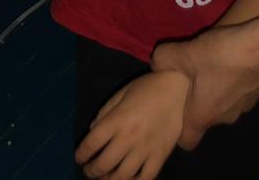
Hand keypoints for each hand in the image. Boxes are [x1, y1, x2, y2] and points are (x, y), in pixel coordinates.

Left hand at [74, 71, 189, 178]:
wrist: (179, 89)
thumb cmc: (147, 88)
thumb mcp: (121, 93)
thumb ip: (104, 113)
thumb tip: (92, 133)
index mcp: (117, 120)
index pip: (91, 144)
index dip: (81, 154)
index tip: (79, 158)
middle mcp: (129, 137)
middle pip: (104, 164)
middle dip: (91, 171)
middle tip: (89, 171)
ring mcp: (146, 149)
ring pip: (123, 176)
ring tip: (106, 177)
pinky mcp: (161, 156)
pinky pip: (146, 178)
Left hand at [151, 27, 258, 149]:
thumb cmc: (220, 56)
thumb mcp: (184, 53)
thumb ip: (163, 59)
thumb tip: (155, 63)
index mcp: (203, 115)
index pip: (187, 141)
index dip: (178, 131)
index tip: (174, 114)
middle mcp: (224, 118)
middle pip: (205, 118)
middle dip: (196, 102)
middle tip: (188, 79)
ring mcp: (243, 107)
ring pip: (222, 104)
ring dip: (216, 90)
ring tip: (210, 65)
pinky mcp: (257, 93)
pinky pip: (238, 93)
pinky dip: (232, 82)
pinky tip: (230, 61)